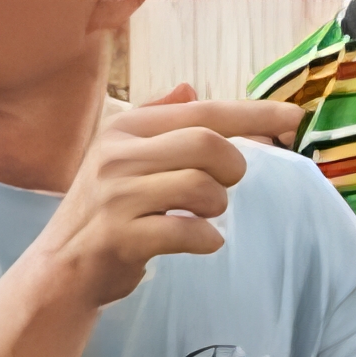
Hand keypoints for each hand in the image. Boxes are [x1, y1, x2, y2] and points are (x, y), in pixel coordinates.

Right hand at [25, 85, 304, 308]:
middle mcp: (116, 156)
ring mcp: (116, 196)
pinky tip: (199, 241)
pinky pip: (189, 232)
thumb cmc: (103, 209)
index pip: (201, 110)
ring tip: (201, 215)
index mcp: (124, 129)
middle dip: (233, 167)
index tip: (293, 117)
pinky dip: (207, 239)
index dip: (253, 113)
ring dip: (217, 207)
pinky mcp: (121, 236)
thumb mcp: (121, 156)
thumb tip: (190, 88)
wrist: (62, 268)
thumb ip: (156, 120)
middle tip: (226, 186)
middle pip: (207, 144)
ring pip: (202, 187)